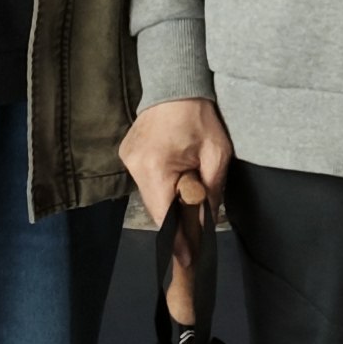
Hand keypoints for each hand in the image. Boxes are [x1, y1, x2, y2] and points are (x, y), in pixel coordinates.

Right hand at [121, 96, 233, 231]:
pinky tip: (174, 173)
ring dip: (167, 199)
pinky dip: (160, 184)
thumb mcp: (217, 153)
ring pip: (150, 195)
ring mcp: (126, 159)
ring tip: (186, 190)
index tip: (186, 260)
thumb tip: (209, 223)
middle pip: (156, 208)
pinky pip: (145, 179)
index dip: (176, 240)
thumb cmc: (199, 117)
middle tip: (194, 227)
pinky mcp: (126, 153)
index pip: (163, 216)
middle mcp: (134, 166)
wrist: (175, 83)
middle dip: (175, 218)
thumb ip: (212, 190)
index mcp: (155, 168)